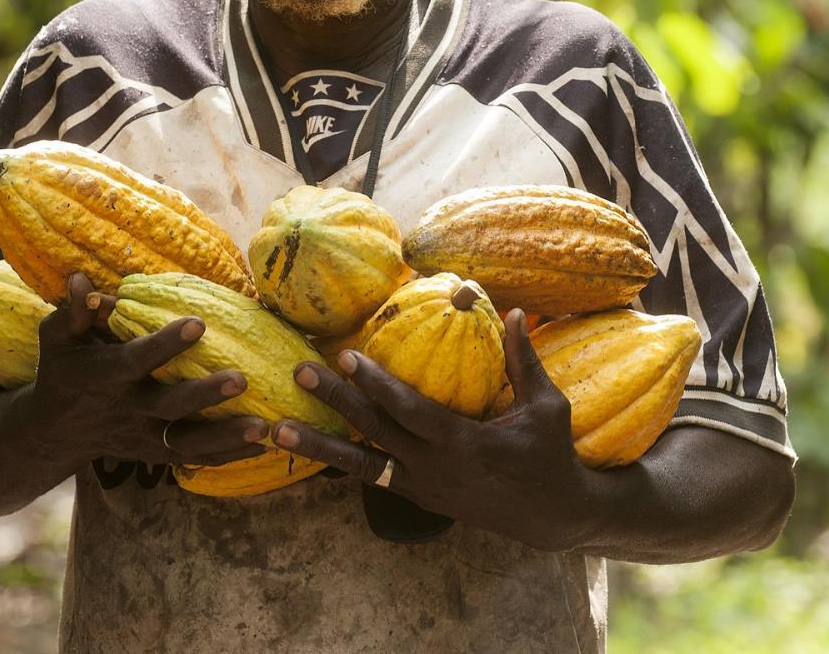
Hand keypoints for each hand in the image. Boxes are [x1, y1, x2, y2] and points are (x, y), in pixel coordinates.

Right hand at [20, 273, 268, 469]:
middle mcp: (128, 409)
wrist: (53, 433)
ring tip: (265, 426)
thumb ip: (73, 313)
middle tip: (241, 380)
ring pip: (188, 442)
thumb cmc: (62, 371)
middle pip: (170, 406)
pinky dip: (229, 455)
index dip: (165, 344)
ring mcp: (144, 437)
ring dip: (227, 436)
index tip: (199, 322)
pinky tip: (264, 446)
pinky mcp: (156, 454)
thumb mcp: (57, 340)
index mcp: (105, 376)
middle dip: (205, 395)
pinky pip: (195, 458)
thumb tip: (83, 281)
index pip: (137, 359)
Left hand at [271, 309, 600, 551]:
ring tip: (276, 432)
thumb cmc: (550, 453)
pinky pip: (373, 477)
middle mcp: (435, 468)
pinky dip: (341, 462)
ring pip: (361, 464)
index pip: (410, 410)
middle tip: (299, 373)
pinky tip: (309, 449)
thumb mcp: (546, 406)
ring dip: (318, 446)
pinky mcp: (419, 498)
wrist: (552, 517)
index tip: (345, 356)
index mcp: (465, 443)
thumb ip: (523, 360)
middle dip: (334, 401)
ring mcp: (423, 488)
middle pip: (374, 432)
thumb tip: (515, 311)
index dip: (376, 384)